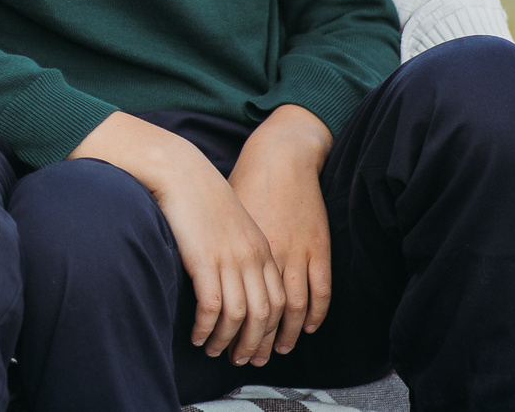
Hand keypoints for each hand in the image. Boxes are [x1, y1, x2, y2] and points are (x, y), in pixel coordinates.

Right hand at [71, 111, 286, 367]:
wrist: (178, 169)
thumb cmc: (198, 194)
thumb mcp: (232, 223)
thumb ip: (242, 250)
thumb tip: (237, 279)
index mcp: (262, 249)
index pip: (279, 302)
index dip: (271, 330)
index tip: (261, 347)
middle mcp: (252, 257)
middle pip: (264, 315)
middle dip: (255, 344)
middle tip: (242, 361)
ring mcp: (229, 259)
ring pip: (240, 316)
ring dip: (229, 341)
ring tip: (215, 352)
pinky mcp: (204, 260)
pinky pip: (213, 307)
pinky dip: (208, 328)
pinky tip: (198, 336)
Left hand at [228, 105, 334, 356]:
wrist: (280, 156)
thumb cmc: (244, 181)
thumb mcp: (222, 216)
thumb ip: (213, 245)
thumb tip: (195, 270)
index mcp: (239, 250)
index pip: (231, 302)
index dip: (223, 329)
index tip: (215, 344)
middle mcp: (267, 256)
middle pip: (260, 313)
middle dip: (251, 340)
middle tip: (243, 358)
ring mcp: (296, 253)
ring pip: (291, 309)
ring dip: (283, 335)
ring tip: (273, 351)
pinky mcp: (318, 247)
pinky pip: (319, 290)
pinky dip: (314, 314)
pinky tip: (305, 328)